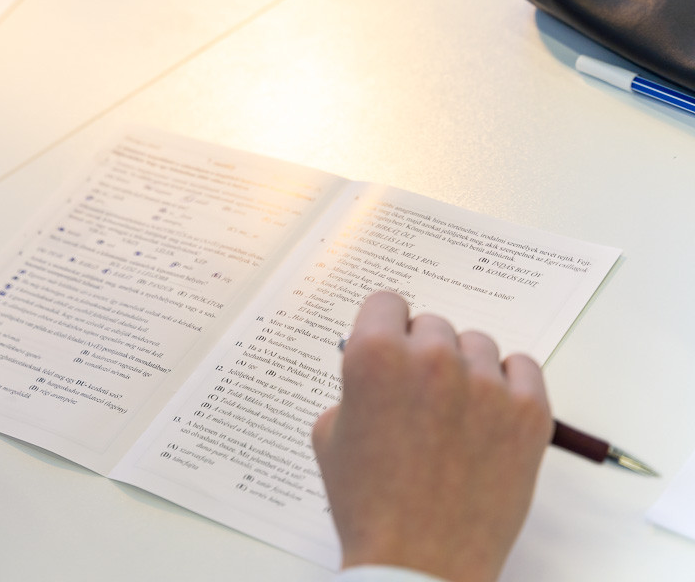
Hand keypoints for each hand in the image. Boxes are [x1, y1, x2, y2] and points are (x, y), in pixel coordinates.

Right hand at [312, 291, 551, 581]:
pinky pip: (523, 367)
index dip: (385, 326)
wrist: (418, 560)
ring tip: (455, 411)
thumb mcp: (331, 435)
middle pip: (433, 323)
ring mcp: (484, 384)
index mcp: (374, 356)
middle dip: (423, 352)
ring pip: (478, 344)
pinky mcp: (528, 412)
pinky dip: (508, 382)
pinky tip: (490, 411)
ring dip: (465, 367)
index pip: (386, 302)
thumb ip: (354, 388)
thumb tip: (378, 374)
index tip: (391, 342)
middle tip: (419, 392)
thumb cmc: (369, 505)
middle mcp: (431, 359)